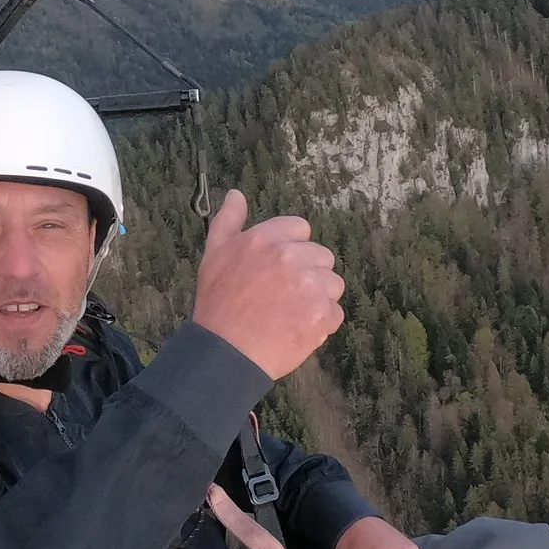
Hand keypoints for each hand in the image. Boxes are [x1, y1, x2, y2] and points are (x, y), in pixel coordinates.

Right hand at [188, 189, 345, 380]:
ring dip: (318, 298)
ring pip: (332, 284)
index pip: (300, 229)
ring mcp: (309, 286)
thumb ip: (229, 221)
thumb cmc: (218, 304)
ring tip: (290, 313)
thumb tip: (237, 195)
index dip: (290, 249)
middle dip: (308, 273)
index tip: (277, 269)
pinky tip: (297, 328)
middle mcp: (290, 257)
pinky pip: (335, 312)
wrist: (226, 353)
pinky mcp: (322, 315)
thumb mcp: (214, 255)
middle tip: (283, 295)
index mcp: (265, 238)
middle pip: (321, 256)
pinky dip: (321, 323)